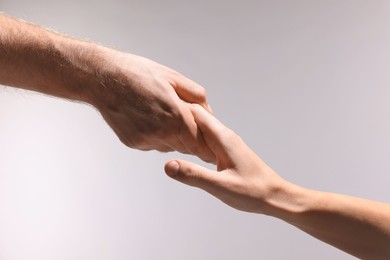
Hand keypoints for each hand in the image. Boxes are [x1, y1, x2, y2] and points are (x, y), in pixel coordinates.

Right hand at [91, 50, 215, 162]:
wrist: (103, 78)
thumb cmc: (137, 73)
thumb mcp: (173, 77)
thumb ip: (196, 96)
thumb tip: (208, 112)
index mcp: (175, 116)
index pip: (199, 142)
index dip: (207, 145)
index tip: (212, 148)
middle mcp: (161, 133)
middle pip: (186, 146)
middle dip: (191, 138)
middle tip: (188, 123)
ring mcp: (146, 140)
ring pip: (170, 146)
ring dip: (174, 136)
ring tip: (164, 114)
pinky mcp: (134, 143)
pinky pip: (153, 144)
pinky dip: (157, 136)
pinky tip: (149, 118)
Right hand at [164, 104, 284, 212]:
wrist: (275, 196)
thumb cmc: (253, 192)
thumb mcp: (220, 186)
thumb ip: (193, 175)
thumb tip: (168, 165)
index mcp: (222, 138)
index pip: (196, 113)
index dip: (178, 110)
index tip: (159, 112)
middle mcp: (225, 136)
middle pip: (198, 118)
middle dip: (179, 118)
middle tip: (157, 121)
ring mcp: (227, 143)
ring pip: (202, 129)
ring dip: (186, 129)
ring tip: (166, 132)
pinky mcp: (227, 152)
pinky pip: (207, 139)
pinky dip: (194, 140)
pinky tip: (185, 148)